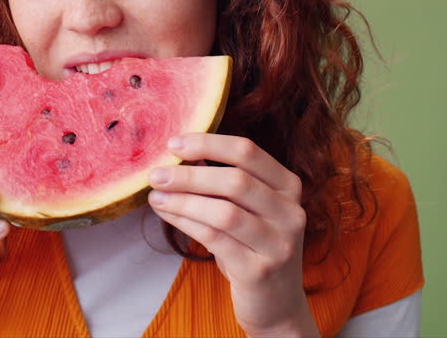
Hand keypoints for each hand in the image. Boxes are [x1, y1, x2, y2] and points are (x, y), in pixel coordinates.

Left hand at [148, 134, 319, 337]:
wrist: (277, 304)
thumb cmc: (254, 247)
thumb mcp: (250, 209)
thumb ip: (226, 182)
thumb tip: (182, 153)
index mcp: (289, 186)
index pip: (248, 152)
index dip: (208, 143)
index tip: (173, 143)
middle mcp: (291, 212)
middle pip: (236, 181)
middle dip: (190, 175)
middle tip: (157, 173)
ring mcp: (278, 243)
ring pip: (224, 212)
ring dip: (183, 200)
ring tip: (155, 195)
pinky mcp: (259, 270)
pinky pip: (214, 239)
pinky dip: (185, 222)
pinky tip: (167, 214)